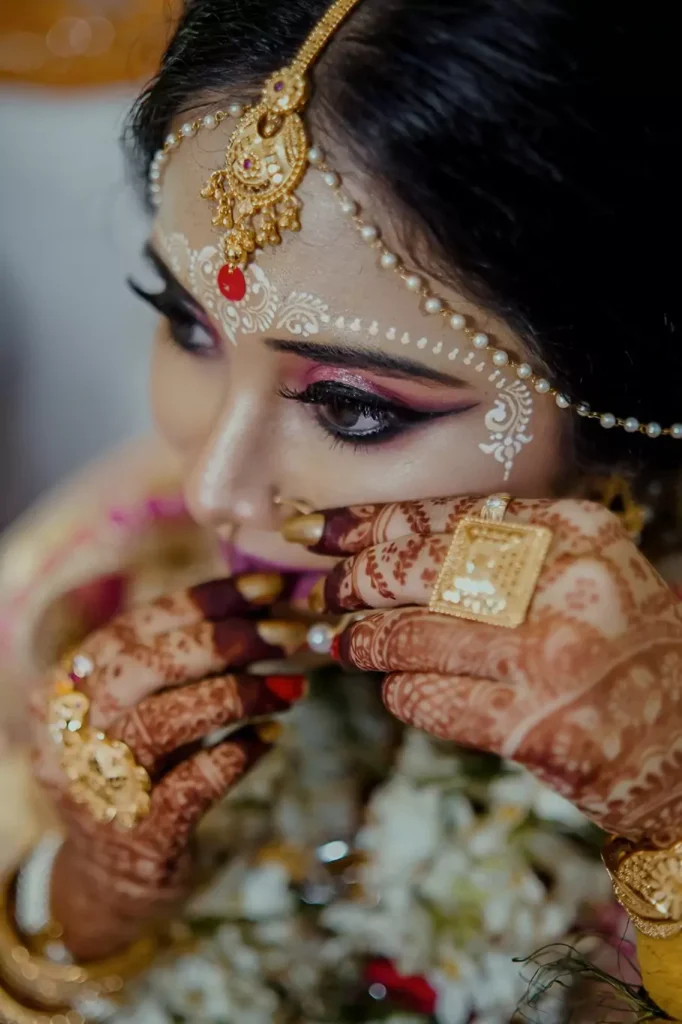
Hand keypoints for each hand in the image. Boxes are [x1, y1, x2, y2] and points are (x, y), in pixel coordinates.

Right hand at [30, 573, 307, 959]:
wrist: (109, 885)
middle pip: (143, 668)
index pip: (135, 627)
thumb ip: (176, 665)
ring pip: (164, 722)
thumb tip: (265, 608)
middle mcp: (71, 735)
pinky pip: (193, 785)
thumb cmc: (139, 775)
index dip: (205, 602)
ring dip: (238, 695)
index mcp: (66, 690)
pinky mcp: (139, 838)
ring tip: (291, 685)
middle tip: (289, 634)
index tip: (268, 588)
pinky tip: (272, 736)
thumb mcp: (135, 714)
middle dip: (224, 642)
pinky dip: (239, 754)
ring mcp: (100, 789)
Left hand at [290, 497, 681, 845]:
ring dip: (363, 643)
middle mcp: (562, 583)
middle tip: (324, 593)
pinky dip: (399, 692)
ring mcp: (547, 656)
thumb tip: (381, 546)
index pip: (447, 514)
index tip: (316, 530)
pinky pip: (426, 698)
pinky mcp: (532, 726)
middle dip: (354, 581)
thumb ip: (500, 552)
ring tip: (347, 644)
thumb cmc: (618, 648)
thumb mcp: (578, 572)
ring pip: (409, 637)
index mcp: (573, 530)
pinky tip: (401, 689)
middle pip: (417, 569)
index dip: (369, 522)